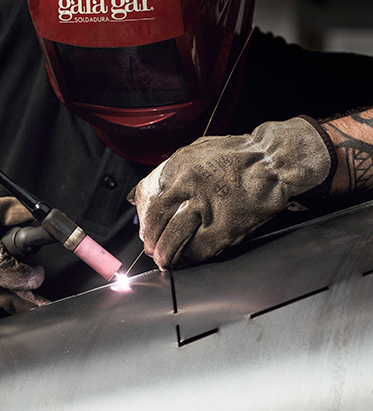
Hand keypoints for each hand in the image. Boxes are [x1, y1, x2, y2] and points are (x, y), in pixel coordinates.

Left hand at [128, 117, 334, 267]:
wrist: (272, 160)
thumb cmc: (238, 155)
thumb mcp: (195, 151)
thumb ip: (168, 172)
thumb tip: (139, 194)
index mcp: (178, 166)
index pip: (147, 197)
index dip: (144, 218)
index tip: (146, 227)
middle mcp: (188, 185)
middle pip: (156, 221)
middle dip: (150, 240)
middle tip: (151, 248)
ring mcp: (206, 206)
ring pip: (172, 238)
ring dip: (165, 254)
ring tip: (164, 259)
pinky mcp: (224, 226)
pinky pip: (199, 249)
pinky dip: (191, 257)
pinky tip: (189, 257)